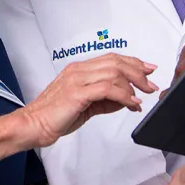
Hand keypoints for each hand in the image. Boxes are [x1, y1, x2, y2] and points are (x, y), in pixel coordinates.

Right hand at [20, 54, 158, 146]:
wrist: (33, 125)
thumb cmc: (55, 116)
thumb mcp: (86, 106)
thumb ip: (105, 100)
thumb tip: (127, 99)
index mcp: (79, 69)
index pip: (112, 59)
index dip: (133, 62)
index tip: (148, 69)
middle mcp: (79, 70)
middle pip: (116, 62)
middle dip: (138, 72)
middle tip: (151, 84)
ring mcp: (77, 79)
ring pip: (113, 72)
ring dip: (132, 84)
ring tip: (142, 97)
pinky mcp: (77, 93)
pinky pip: (107, 89)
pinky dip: (123, 95)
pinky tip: (131, 103)